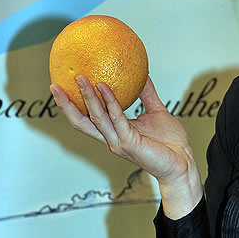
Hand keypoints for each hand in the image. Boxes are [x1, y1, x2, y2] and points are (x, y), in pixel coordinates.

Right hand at [50, 75, 202, 204]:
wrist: (183, 163)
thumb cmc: (170, 143)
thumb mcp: (156, 112)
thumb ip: (147, 95)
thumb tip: (142, 74)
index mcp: (115, 133)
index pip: (87, 119)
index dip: (73, 106)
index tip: (63, 88)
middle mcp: (112, 139)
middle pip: (82, 122)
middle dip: (66, 105)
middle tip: (55, 86)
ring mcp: (119, 142)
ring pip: (96, 118)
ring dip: (87, 98)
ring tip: (81, 79)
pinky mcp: (130, 143)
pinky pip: (117, 119)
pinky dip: (110, 102)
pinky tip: (105, 87)